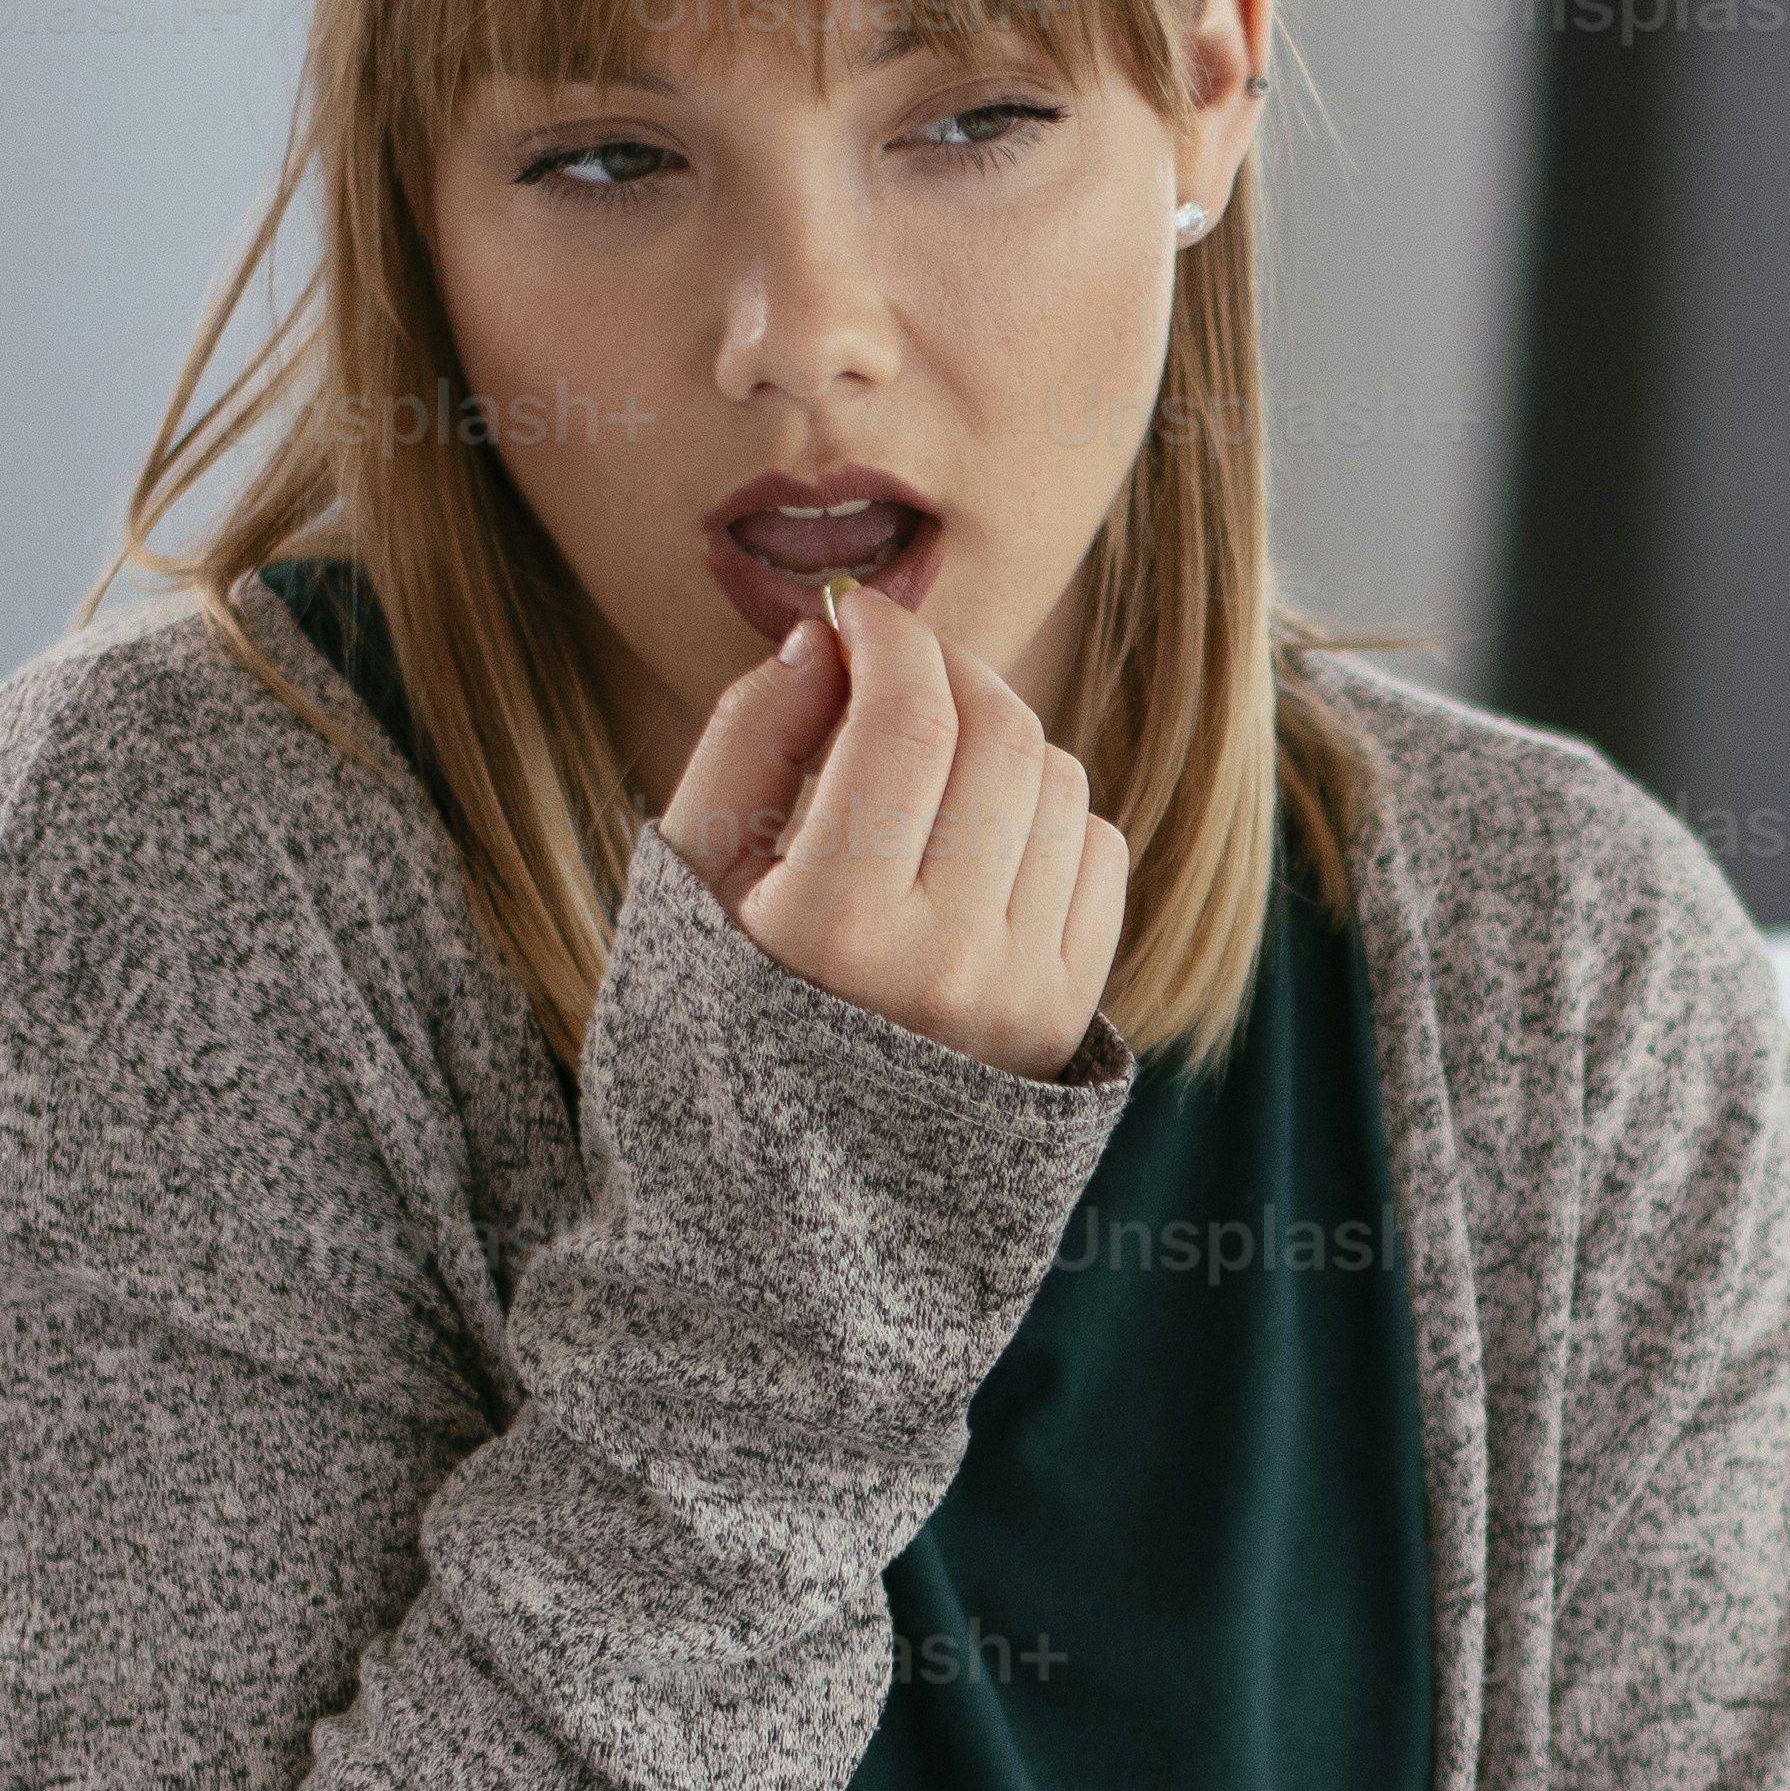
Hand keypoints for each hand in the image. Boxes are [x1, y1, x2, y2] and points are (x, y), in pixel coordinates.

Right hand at [657, 573, 1126, 1081]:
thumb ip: (744, 739)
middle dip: (947, 666)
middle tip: (895, 666)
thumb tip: (826, 640)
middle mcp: (947, 964)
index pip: (907, 720)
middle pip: (998, 734)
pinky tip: (973, 841)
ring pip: (1058, 779)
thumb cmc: (723, 996)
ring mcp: (1024, 992)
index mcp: (835, 929)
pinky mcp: (1071, 1009)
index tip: (856, 617)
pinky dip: (1042, 814)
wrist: (794, 1173)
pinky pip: (1096, 848)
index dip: (889, 637)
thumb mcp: (693, 873)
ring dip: (995, 736)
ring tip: (926, 765)